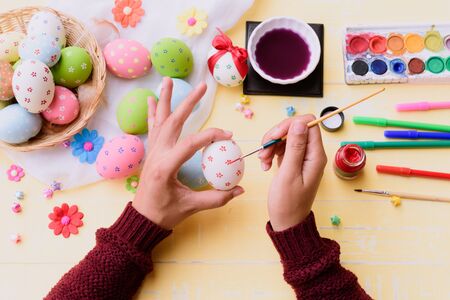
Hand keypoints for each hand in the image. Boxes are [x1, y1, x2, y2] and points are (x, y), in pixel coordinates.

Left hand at [132, 78, 243, 228]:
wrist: (141, 219)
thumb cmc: (164, 214)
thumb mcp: (190, 207)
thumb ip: (216, 198)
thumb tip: (239, 190)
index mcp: (165, 166)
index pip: (191, 143)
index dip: (211, 136)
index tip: (228, 135)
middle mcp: (157, 154)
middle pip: (173, 122)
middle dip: (189, 103)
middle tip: (202, 87)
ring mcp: (152, 152)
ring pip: (160, 120)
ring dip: (166, 99)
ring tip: (169, 80)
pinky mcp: (152, 153)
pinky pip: (152, 128)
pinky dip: (153, 113)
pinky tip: (152, 99)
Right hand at [259, 115, 326, 230]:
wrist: (287, 222)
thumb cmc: (288, 203)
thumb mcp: (289, 173)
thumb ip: (295, 147)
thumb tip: (300, 123)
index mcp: (315, 155)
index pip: (308, 123)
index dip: (290, 125)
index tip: (275, 137)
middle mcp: (311, 154)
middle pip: (295, 128)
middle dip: (277, 135)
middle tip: (264, 150)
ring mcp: (302, 157)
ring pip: (287, 137)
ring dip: (271, 145)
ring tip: (263, 161)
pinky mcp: (293, 162)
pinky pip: (282, 148)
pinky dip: (271, 152)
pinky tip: (266, 165)